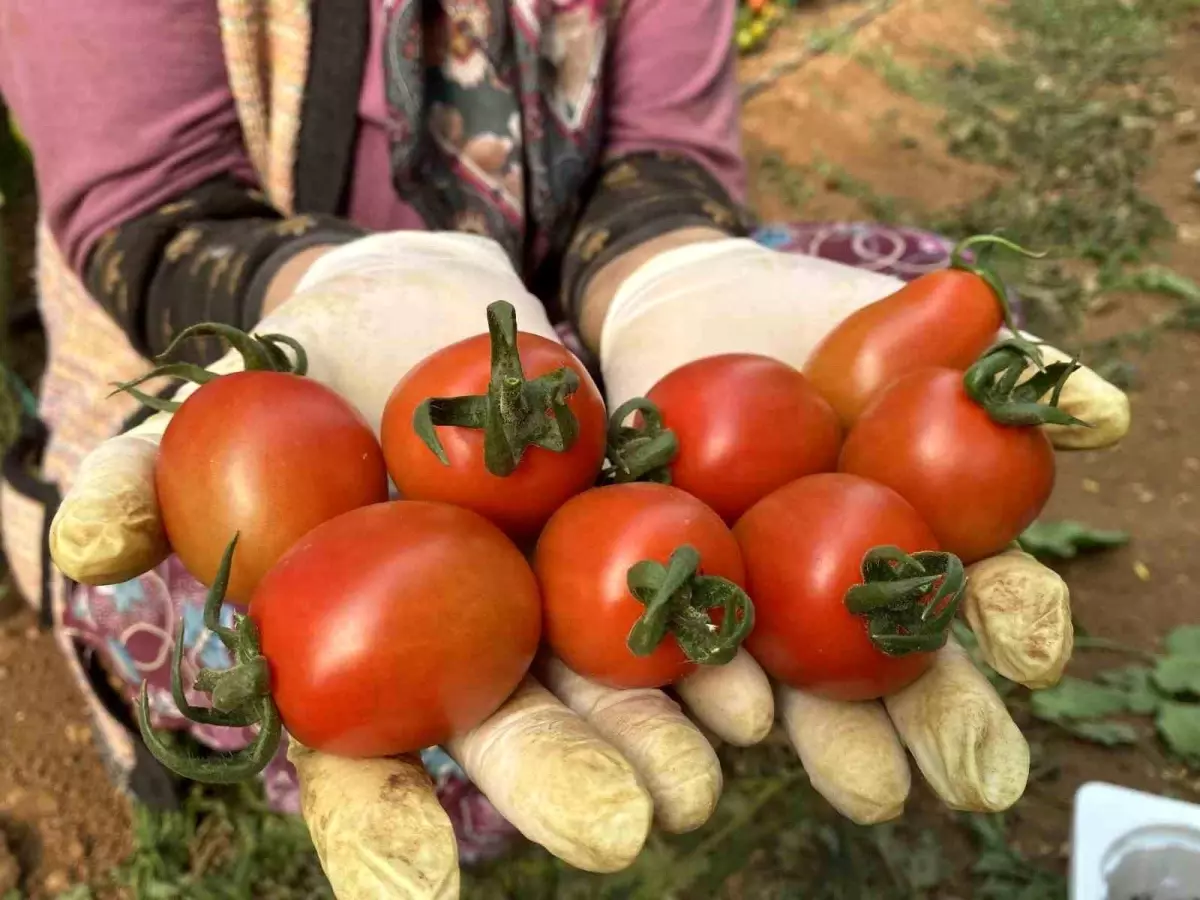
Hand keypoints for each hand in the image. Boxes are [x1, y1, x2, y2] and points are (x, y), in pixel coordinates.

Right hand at [47, 232, 737, 896]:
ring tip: (714, 768)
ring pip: (611, 681)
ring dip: (665, 727)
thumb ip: (146, 483)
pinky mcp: (626, 536)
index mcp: (366, 656)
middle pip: (515, 732)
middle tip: (630, 831)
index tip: (413, 890)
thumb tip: (81, 545)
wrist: (421, 302)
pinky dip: (717, 632)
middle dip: (564, 780)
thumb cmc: (303, 373)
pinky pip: (677, 591)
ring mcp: (552, 600)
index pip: (362, 767)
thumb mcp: (218, 417)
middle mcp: (466, 652)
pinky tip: (760, 668)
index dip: (381, 830)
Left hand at [595, 236, 1129, 822]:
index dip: (1020, 621)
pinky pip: (692, 646)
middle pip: (903, 672)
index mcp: (921, 541)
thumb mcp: (914, 332)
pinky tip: (738, 711)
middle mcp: (849, 593)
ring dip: (836, 735)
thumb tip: (1104, 413)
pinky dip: (715, 684)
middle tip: (972, 782)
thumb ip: (1005, 371)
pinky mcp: (672, 595)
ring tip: (866, 782)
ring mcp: (761, 602)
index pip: (985, 595)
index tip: (1037, 651)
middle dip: (937, 724)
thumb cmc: (818, 320)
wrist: (689, 310)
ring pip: (806, 686)